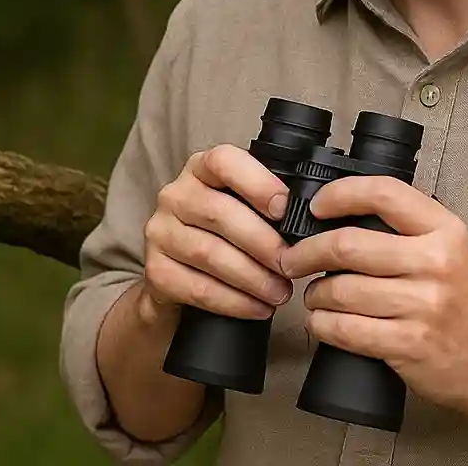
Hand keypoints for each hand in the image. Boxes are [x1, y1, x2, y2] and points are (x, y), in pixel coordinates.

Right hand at [141, 144, 294, 322]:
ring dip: (253, 278)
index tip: (285, 210)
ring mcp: (159, 232)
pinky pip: (198, 288)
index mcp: (200, 169)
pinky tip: (257, 307)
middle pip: (221, 213)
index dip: (257, 183)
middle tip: (292, 266)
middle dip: (264, 244)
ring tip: (280, 292)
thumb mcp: (242, 208)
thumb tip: (312, 219)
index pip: (224, 161)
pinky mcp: (155, 269)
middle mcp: (175, 195)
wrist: (178, 278)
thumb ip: (267, 204)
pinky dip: (234, 302)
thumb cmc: (224, 237)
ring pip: (210, 253)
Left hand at [278, 175, 467, 415]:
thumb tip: (338, 213)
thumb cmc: (463, 302)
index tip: (316, 207)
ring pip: (340, 290)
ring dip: (315, 295)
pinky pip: (345, 329)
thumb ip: (405, 228)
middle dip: (307, 253)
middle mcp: (435, 263)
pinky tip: (323, 322)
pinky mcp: (409, 344)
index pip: (383, 193)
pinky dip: (323, 325)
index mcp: (444, 231)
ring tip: (316, 296)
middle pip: (347, 245)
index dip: (339, 195)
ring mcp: (423, 306)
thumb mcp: (448, 249)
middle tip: (293, 259)